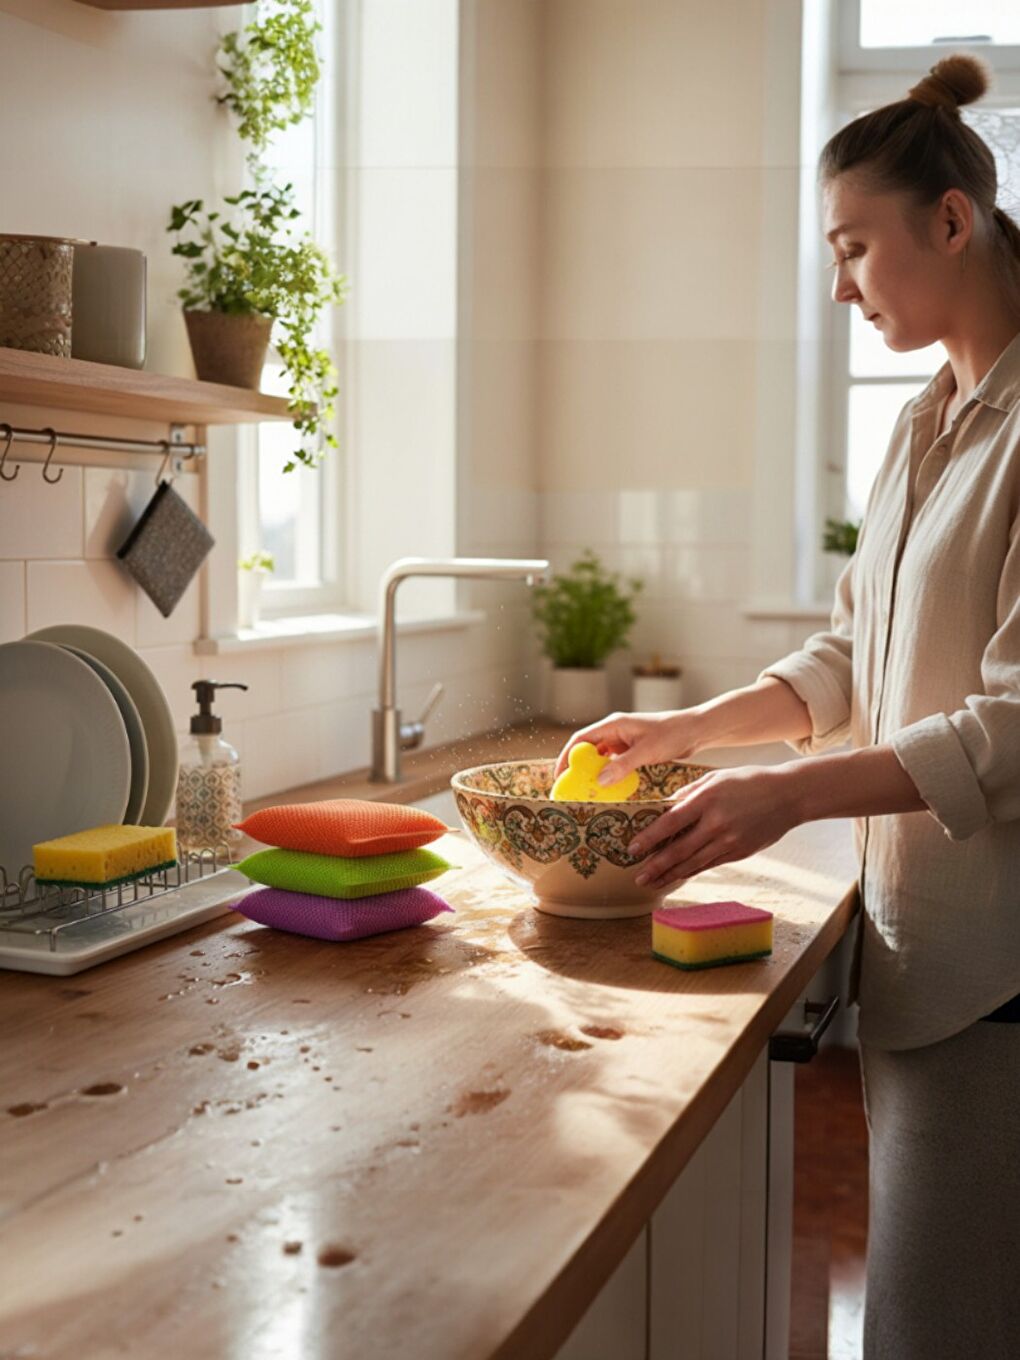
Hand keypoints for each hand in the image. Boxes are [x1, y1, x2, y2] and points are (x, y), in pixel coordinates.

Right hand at [553, 709, 703, 782]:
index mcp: (613, 724)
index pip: (580, 739)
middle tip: (570, 788)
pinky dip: (608, 774)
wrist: (695, 731)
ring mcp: (623, 740)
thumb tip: (600, 781)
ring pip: (600, 757)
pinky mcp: (632, 749)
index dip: (567, 756)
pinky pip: (614, 762)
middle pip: (587, 749)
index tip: (560, 775)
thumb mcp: (646, 751)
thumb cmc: (672, 734)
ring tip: (586, 790)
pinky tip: (608, 788)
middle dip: (577, 767)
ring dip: (593, 772)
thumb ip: (623, 766)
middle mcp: (615, 730)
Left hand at [629, 765, 801, 889]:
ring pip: (693, 864)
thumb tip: (665, 808)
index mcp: (707, 800)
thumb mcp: (716, 778)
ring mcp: (730, 841)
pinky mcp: (740, 852)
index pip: (670, 823)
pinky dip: (691, 872)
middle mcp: (717, 823)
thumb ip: (689, 793)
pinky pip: (709, 865)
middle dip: (655, 867)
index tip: (632, 849)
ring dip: (670, 876)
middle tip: (637, 877)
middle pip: (679, 850)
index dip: (649, 839)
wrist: (788, 795)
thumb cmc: (749, 782)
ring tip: (652, 883)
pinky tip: (677, 877)